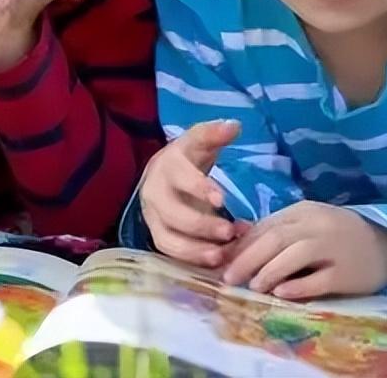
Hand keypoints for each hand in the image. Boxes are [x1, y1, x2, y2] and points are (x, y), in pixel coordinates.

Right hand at [139, 120, 249, 267]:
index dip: (198, 188)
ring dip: (195, 250)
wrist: (164, 175)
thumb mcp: (199, 141)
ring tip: (223, 255)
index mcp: (167, 166)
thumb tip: (233, 125)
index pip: (179, 177)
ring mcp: (153, 218)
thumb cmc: (187, 158)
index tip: (222, 199)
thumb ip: (214, 134)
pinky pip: (171, 254)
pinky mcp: (158, 237)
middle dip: (201, 225)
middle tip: (230, 231)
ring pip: (167, 239)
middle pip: (172, 213)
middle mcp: (154, 193)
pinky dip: (193, 260)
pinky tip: (217, 261)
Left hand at [221, 201, 386, 299]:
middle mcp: (318, 225)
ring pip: (295, 256)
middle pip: (276, 239)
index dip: (242, 245)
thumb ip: (276, 229)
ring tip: (252, 286)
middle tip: (229, 277)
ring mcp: (334, 248)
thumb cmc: (338, 236)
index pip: (266, 225)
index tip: (223, 261)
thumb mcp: (307, 224)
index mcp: (304, 210)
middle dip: (247, 258)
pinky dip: (297, 286)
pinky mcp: (347, 274)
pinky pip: (318, 280)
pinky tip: (280, 293)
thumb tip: (235, 239)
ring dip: (268, 271)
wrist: (386, 247)